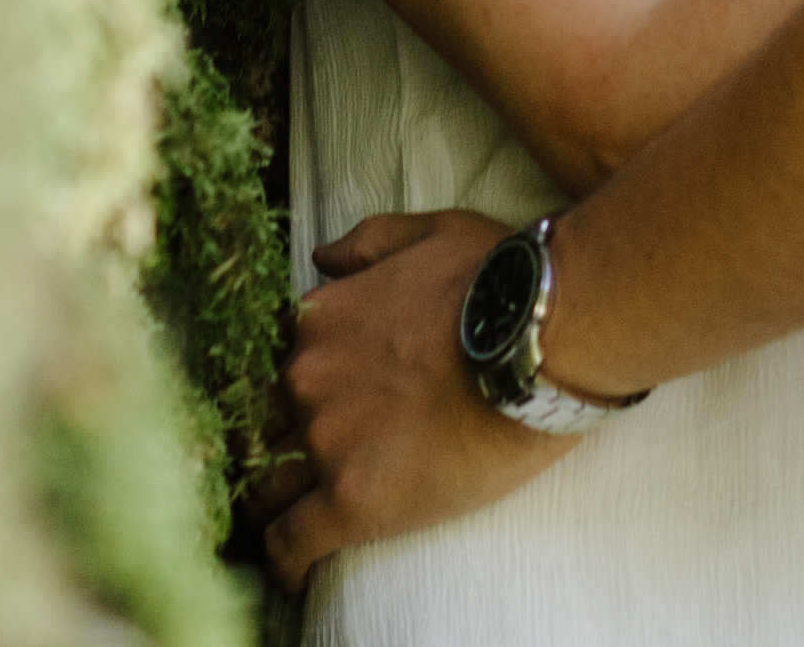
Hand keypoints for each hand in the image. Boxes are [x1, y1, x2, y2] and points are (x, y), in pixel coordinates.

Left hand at [251, 210, 572, 588]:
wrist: (545, 339)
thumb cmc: (500, 280)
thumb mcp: (432, 232)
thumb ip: (369, 243)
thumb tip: (322, 256)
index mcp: (320, 321)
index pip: (272, 365)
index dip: (284, 392)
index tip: (299, 410)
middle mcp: (306, 378)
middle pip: (258, 428)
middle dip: (269, 449)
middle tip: (294, 470)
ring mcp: (324, 441)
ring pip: (264, 488)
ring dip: (271, 506)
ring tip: (286, 522)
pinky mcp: (351, 501)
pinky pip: (291, 543)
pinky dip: (286, 561)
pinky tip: (296, 571)